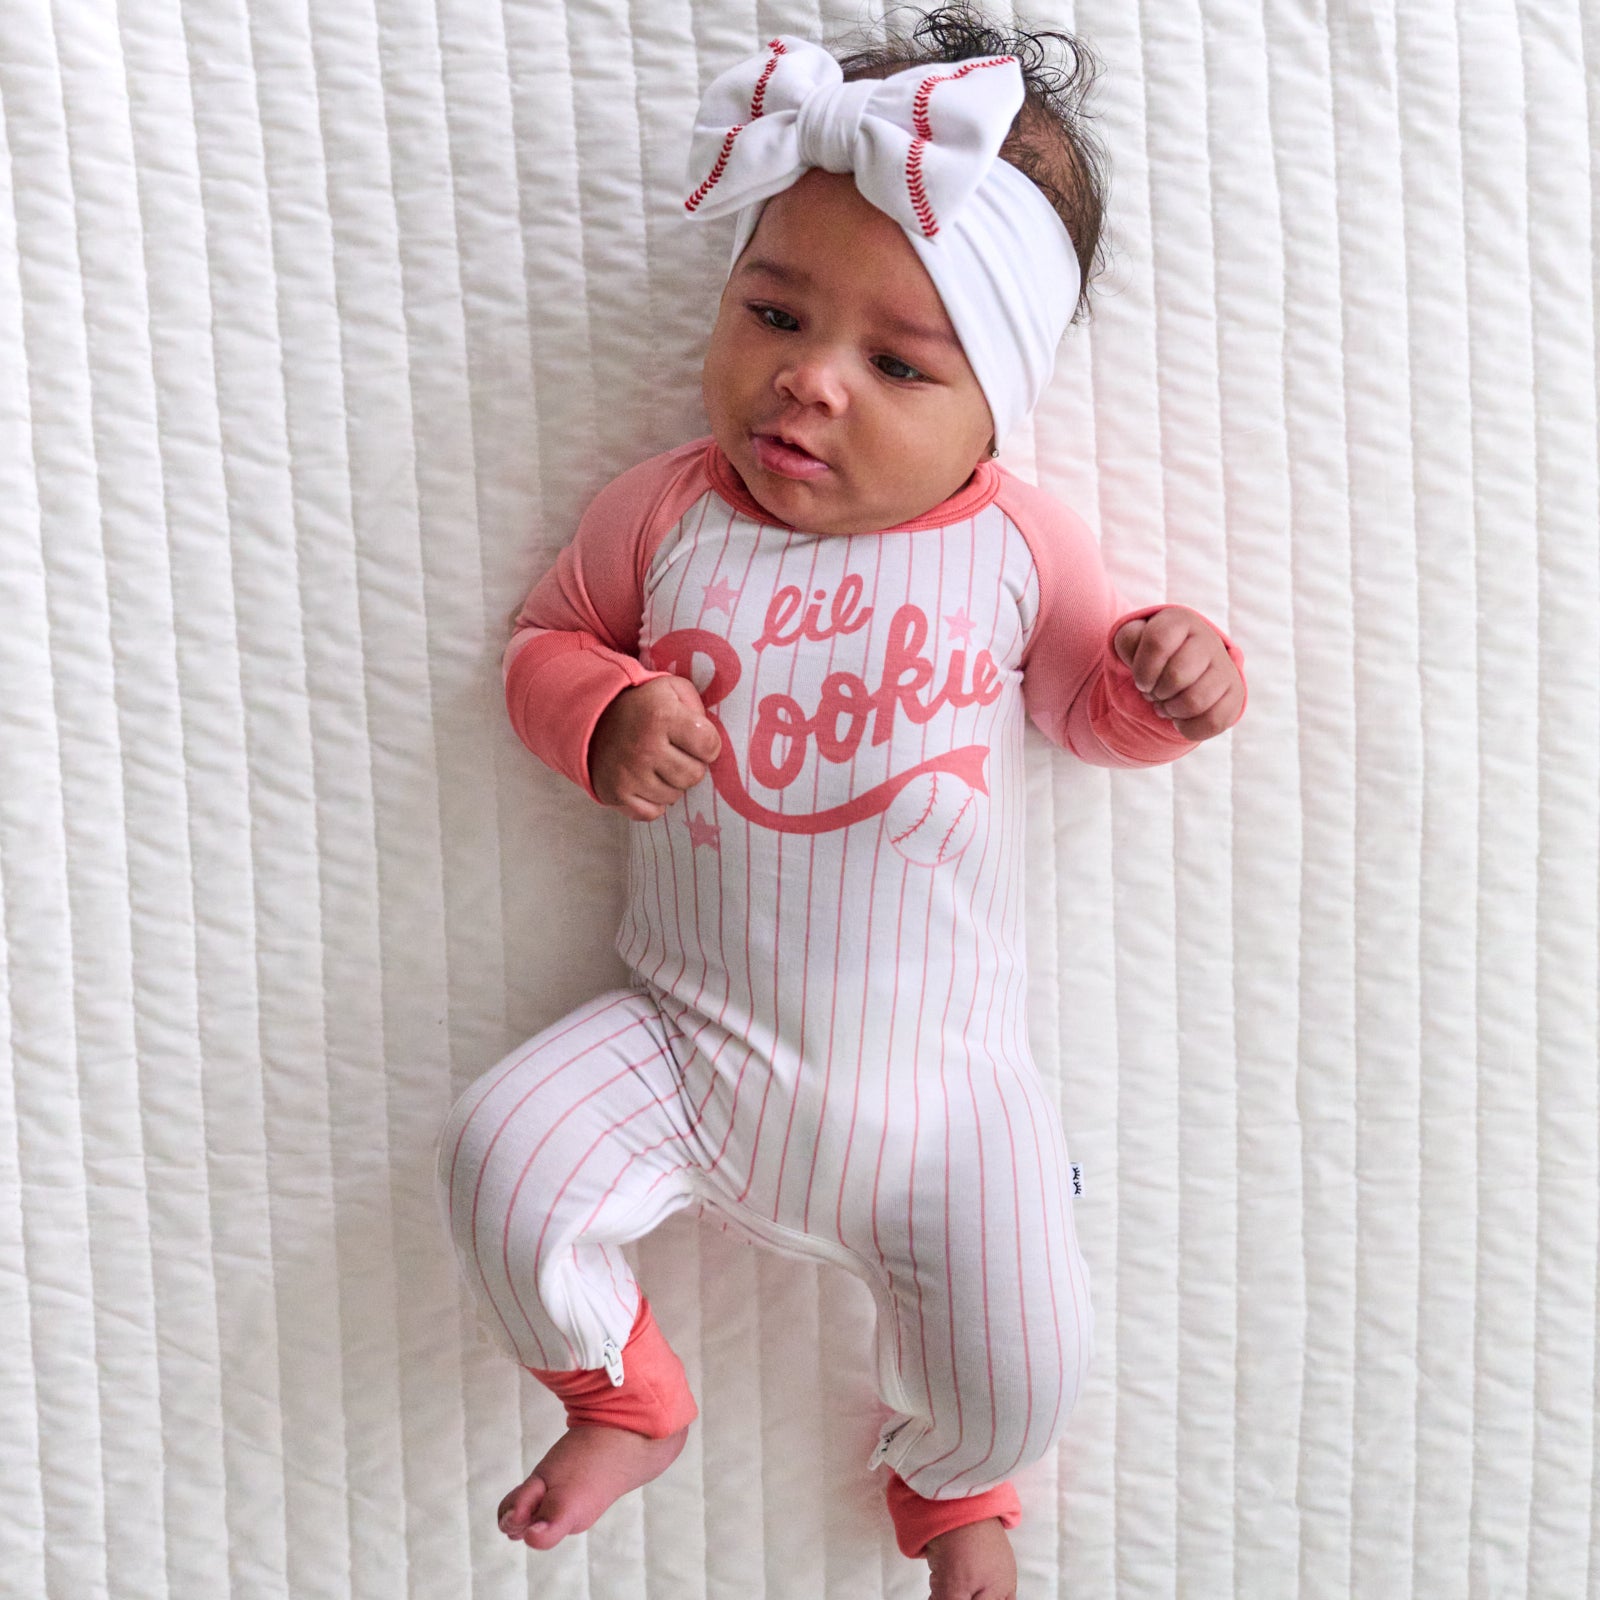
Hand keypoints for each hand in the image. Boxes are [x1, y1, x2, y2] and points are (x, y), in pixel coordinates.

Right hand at [589, 675, 721, 820]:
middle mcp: (645, 748)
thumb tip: (713, 740)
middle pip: (694, 775)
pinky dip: (654, 802)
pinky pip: (652, 813)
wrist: (592, 719)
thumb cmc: (642, 704)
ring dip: (672, 784)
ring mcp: (629, 774)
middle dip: (691, 765)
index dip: (708, 744)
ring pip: (675, 796)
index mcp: (662, 717)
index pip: (710, 746)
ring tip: (658, 766)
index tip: (695, 739)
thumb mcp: (672, 689)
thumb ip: (698, 706)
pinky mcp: (616, 794)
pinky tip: (647, 783)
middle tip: (676, 754)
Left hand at [1112, 607, 1243, 741]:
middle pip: (1176, 676)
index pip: (1157, 643)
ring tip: (1167, 704)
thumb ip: (1129, 641)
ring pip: (1195, 702)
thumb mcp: (1135, 642)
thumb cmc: (1155, 656)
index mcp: (1181, 621)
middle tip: (1155, 693)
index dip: (1143, 670)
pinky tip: (1182, 717)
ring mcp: (1226, 667)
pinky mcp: (1236, 693)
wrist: (1186, 668)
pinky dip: (1189, 727)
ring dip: (1172, 711)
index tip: (1141, 681)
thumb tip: (1137, 652)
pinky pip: (1214, 721)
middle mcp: (1209, 640)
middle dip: (1157, 693)